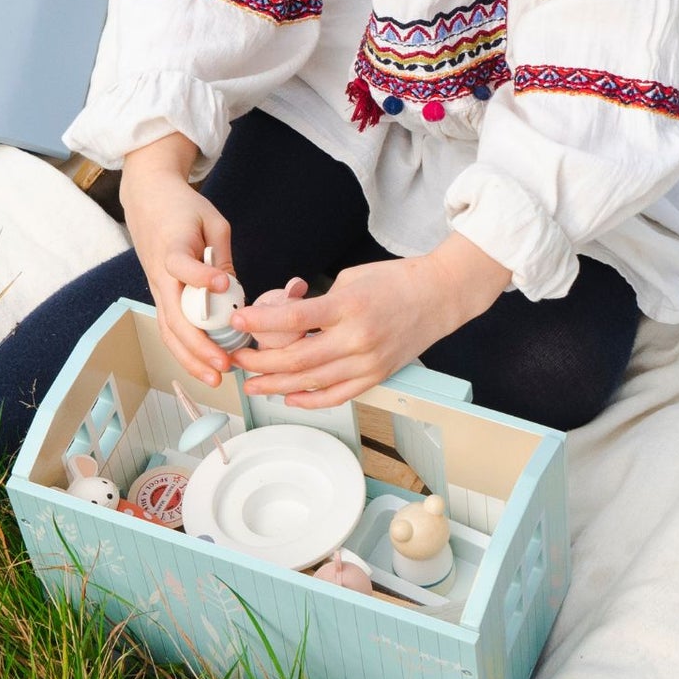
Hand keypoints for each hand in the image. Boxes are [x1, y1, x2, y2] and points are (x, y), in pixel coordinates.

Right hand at [117, 133, 236, 384]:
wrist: (147, 198)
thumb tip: (233, 290)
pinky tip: (205, 366)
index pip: (182, 266)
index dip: (202, 276)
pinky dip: (186, 350)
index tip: (223, 282)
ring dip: (190, 357)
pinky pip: (170, 327)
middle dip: (199, 345)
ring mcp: (157, 288)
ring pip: (169, 330)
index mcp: (173, 247)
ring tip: (216, 377)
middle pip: (174, 316)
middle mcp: (160, 274)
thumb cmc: (183, 207)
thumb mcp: (212, 220)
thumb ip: (222, 254)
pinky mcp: (160, 295)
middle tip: (225, 363)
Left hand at [233, 235, 510, 406]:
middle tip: (238, 359)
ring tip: (252, 384)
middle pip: (296, 358)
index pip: (295, 318)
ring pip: (312, 382)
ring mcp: (367, 362)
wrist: (440, 296)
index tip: (238, 322)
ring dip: (276, 385)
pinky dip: (310, 400)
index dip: (260, 322)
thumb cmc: (397, 281)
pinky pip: (337, 396)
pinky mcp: (376, 376)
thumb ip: (320, 303)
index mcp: (349, 306)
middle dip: (260, 361)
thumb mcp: (352, 279)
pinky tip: (289, 397)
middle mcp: (357, 338)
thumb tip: (289, 318)